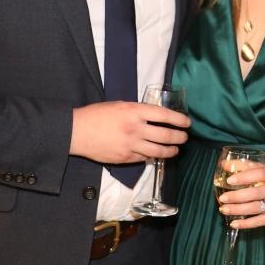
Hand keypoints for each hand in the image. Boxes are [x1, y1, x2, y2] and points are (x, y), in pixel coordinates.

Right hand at [69, 101, 189, 162]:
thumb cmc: (96, 115)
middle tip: (184, 138)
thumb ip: (137, 111)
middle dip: (179, 138)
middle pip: (166, 136)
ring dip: (170, 151)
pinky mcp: (125, 158)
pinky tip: (156, 155)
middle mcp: (136, 129)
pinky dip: (153, 157)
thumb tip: (153, 116)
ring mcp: (131, 145)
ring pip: (158, 151)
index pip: (165, 116)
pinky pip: (144, 159)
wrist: (77, 132)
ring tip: (175, 150)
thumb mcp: (119, 105)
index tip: (187, 122)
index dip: (179, 120)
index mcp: (134, 111)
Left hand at [217, 161, 264, 227]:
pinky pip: (261, 221)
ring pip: (256, 208)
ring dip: (237, 210)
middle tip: (222, 198)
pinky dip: (246, 224)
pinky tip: (233, 223)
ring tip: (223, 209)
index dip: (244, 177)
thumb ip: (247, 166)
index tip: (229, 180)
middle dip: (236, 197)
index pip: (260, 173)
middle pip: (256, 193)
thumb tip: (224, 165)